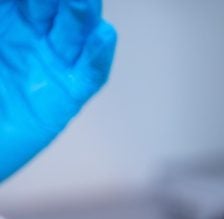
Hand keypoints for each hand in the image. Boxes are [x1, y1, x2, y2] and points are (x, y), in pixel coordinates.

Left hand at [0, 0, 115, 181]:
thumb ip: (1, 20)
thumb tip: (15, 7)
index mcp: (3, 21)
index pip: (24, 1)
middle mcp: (29, 38)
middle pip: (52, 6)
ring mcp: (51, 66)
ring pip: (74, 32)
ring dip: (82, 13)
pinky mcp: (68, 95)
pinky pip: (90, 73)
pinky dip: (99, 55)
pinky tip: (104, 35)